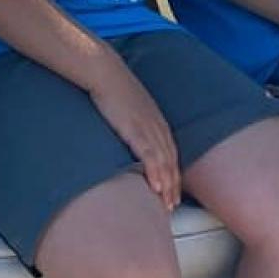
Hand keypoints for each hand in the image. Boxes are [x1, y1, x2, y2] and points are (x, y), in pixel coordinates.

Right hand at [86, 51, 180, 210]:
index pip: (170, 152)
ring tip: (167, 204)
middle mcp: (157, 125)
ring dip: (167, 184)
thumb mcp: (129, 105)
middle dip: (173, 185)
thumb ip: (133, 120)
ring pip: (163, 162)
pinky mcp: (135, 129)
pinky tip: (157, 187)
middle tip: (172, 206)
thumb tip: (128, 133)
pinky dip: (155, 172)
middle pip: (170, 160)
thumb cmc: (112, 86)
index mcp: (156, 120)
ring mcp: (148, 127)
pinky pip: (149, 155)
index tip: (172, 190)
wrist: (105, 71)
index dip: (173, 173)